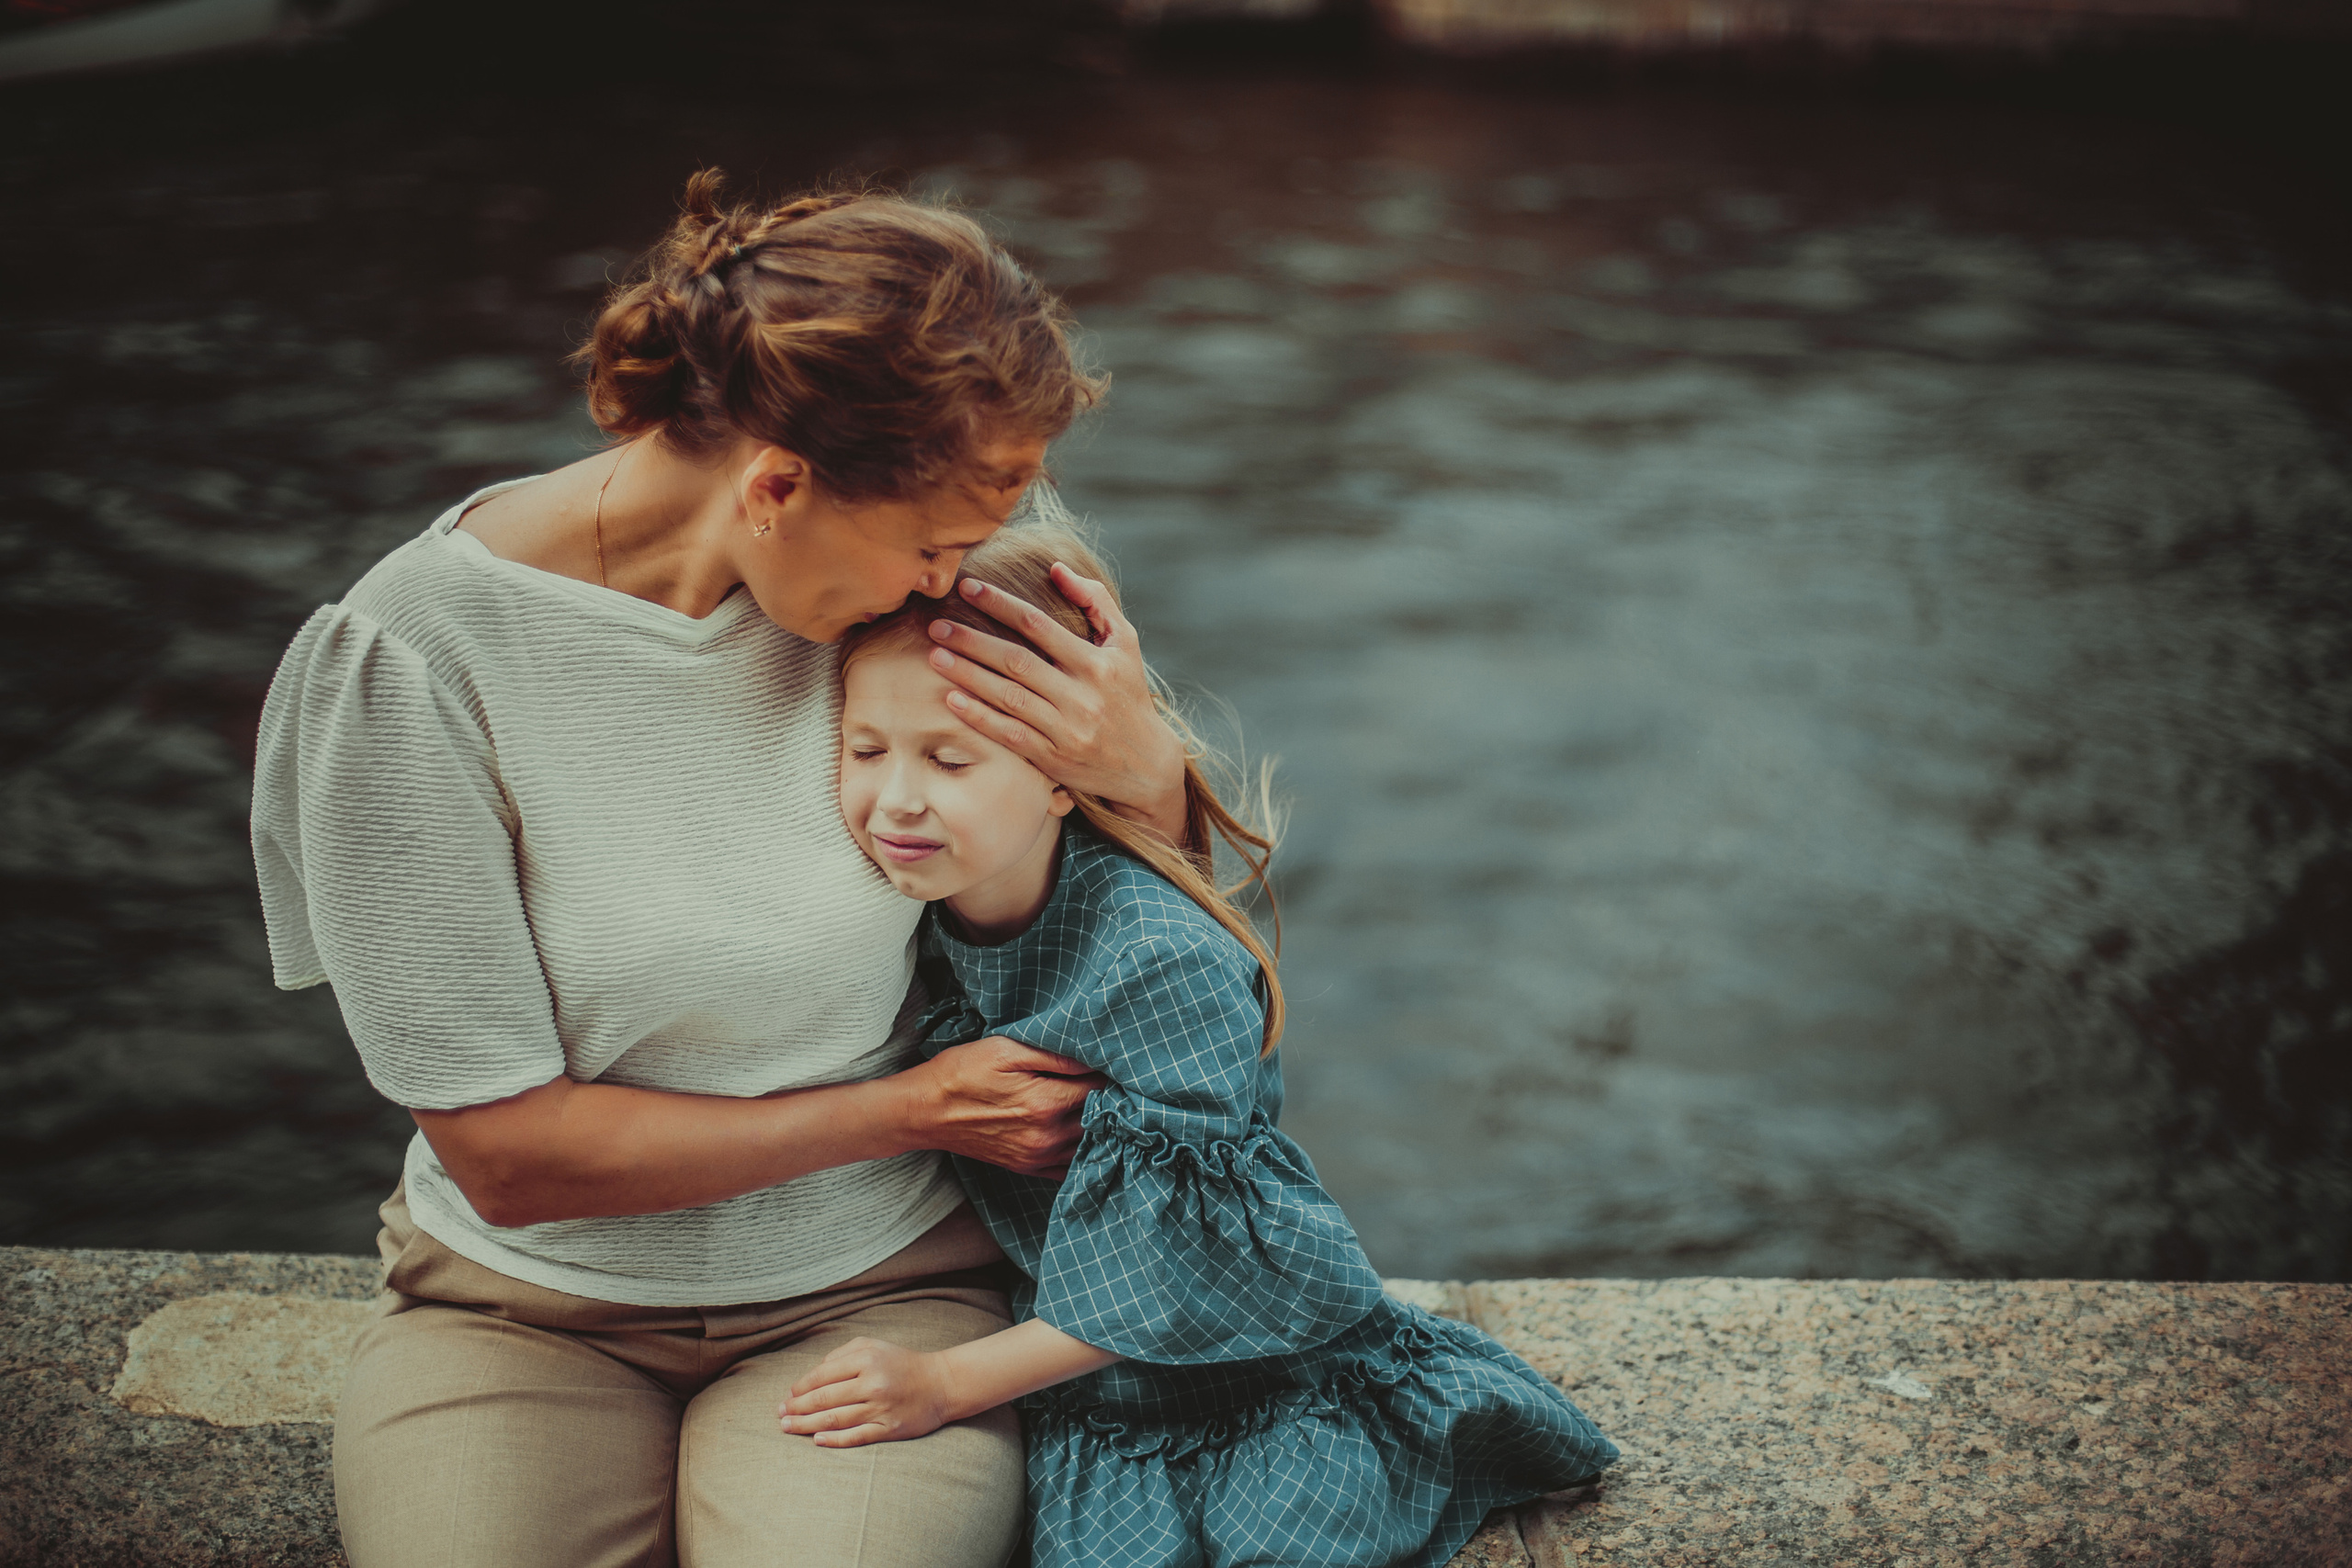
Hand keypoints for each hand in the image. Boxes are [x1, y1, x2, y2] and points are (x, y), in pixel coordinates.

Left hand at [781, 1336, 958, 1446]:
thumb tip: (814, 1373)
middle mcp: (872, 1383)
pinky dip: (835, 1440)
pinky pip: (856, 1436)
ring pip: (835, 1419)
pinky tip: (817, 1440)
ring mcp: (880, 1408)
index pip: (822, 1375)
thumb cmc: (903, 1363)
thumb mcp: (874, 1346)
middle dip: (797, 1408)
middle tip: (779, 1415)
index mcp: (865, 1359)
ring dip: (806, 1425)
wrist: (941, 1383)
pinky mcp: (889, 1428)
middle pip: (824, 1399)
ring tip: (788, 1428)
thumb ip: (842, 1354)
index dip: (800, 1387)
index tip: (787, 1396)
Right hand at [904, 1037, 1105, 1175]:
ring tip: (1103, 1103)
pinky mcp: (1027, 1167)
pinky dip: (1083, 1150)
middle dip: (1110, 1099)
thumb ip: (1053, 1055)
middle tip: (1115, 1081)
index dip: (1110, 1073)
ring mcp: (1038, 1156)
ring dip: (1100, 1125)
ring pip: (1089, 1144)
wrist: (925, 1112)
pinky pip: (1070, 1166)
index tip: (1114, 1062)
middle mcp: (1047, 1136)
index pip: (1099, 1089)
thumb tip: (1092, 1058)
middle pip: (1100, 1118)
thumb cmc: (962, 1073)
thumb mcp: (1005, 1050)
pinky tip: (1083, 1132)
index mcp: (1045, 1103)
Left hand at [926, 566, 1188, 842]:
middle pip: (1016, 662)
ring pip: (1008, 698)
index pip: (1039, 625)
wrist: (1146, 765)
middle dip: (972, 641)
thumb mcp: (1125, 644)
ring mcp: (1067, 730)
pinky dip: (979, 716)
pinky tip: (952, 700)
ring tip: (935, 656)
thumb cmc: (1128, 693)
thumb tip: (1056, 568)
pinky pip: (1010, 735)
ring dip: (968, 676)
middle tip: (937, 625)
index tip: (967, 587)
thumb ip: (1095, 601)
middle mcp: (1082, 696)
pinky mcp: (1054, 758)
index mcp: (1098, 663)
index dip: (1000, 604)